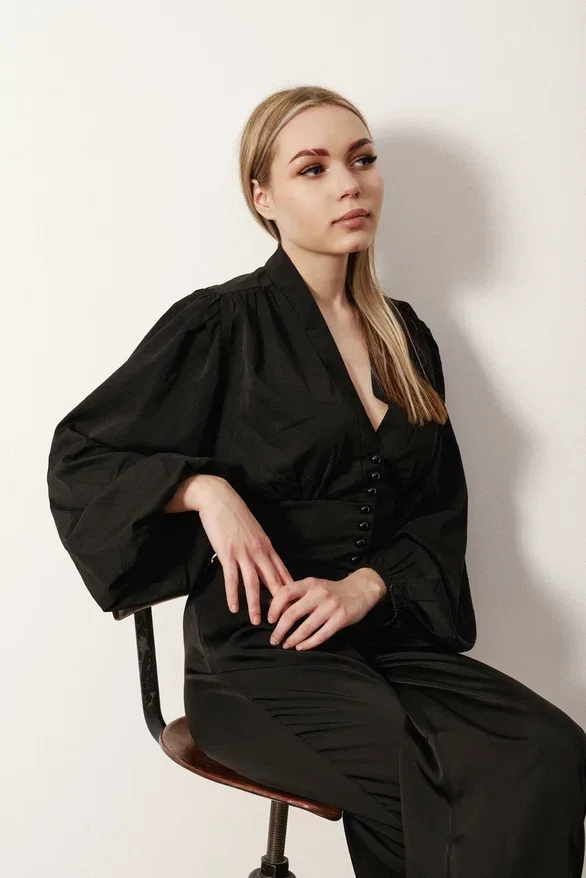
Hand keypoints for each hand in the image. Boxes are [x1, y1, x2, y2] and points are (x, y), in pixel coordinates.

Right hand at [183, 474, 294, 624]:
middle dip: (279, 602)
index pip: (282, 571)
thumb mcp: (253, 530)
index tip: (296, 604)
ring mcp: (243, 552)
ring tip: (257, 620)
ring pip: (254, 583)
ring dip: (255, 604)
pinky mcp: (227, 553)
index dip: (290, 590)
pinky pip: (232, 578)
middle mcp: (259, 550)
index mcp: (267, 545)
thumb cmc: (235, 514)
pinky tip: (234, 608)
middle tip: (283, 620)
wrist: (219, 498)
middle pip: (273, 580)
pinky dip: (233, 595)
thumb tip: (264, 563)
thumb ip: (260, 547)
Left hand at [267, 567, 386, 651]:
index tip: (270, 620)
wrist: (360, 589)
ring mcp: (330, 607)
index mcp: (309, 583)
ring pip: (306, 627)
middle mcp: (319, 594)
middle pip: (292, 613)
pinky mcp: (341, 619)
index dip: (274, 607)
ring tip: (286, 645)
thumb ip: (295, 594)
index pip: (285, 593)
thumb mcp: (313, 586)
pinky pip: (321, 635)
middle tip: (274, 639)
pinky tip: (301, 647)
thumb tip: (271, 604)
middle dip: (280, 629)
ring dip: (292, 639)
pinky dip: (308, 643)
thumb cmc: (332, 590)